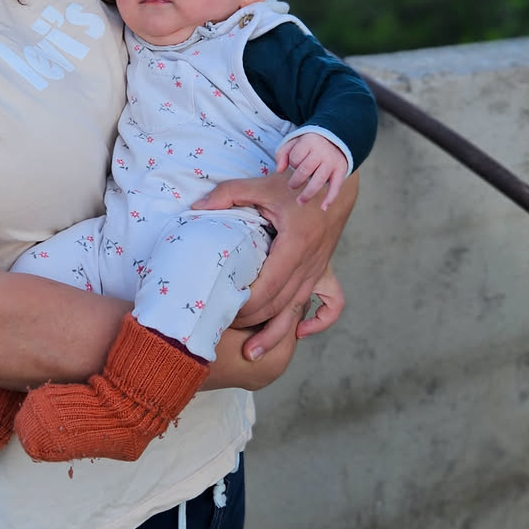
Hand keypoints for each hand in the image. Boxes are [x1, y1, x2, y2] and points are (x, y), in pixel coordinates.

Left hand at [193, 167, 358, 360]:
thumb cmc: (295, 180)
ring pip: (298, 310)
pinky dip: (319, 322)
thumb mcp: (259, 184)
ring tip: (252, 353)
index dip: (244, 305)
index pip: (268, 287)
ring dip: (276, 334)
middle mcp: (310, 262)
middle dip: (251, 322)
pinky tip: (300, 332)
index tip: (221, 310)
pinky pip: (332, 305)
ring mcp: (320, 268)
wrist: (332, 174)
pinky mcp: (327, 270)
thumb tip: (196, 210)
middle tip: (222, 329)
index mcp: (295, 243)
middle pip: (280, 305)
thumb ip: (227, 195)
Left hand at [275, 132, 350, 209]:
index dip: (292, 164)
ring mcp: (332, 162)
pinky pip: (336, 186)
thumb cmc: (311, 144)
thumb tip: (279, 170)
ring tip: (300, 201)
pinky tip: (324, 207)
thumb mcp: (295, 142)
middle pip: (305, 170)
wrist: (336, 139)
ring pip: (318, 181)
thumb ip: (283, 153)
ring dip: (308, 194)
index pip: (295, 158)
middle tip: (292, 186)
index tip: (294, 165)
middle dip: (295, 181)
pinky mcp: (341, 170)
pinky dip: (330, 198)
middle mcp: (322, 152)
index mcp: (309, 142)